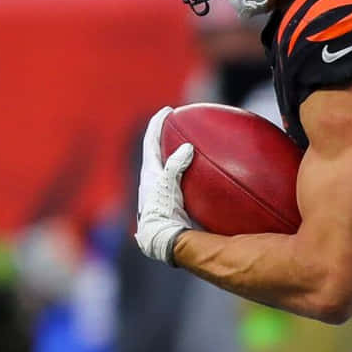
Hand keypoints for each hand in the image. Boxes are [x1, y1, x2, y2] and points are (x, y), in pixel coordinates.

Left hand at [135, 106, 195, 264]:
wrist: (162, 240)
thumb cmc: (163, 212)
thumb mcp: (168, 185)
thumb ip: (176, 165)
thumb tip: (187, 148)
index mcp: (149, 172)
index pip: (150, 141)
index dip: (157, 124)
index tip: (167, 111)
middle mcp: (152, 181)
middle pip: (156, 152)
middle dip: (165, 137)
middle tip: (176, 126)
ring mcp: (160, 194)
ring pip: (166, 168)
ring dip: (175, 156)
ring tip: (188, 148)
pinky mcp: (169, 205)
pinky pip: (178, 182)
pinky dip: (187, 175)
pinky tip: (202, 178)